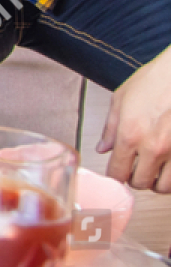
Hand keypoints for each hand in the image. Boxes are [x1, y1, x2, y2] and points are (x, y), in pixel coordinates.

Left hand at [98, 48, 170, 191]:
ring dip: (159, 181)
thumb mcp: (122, 98)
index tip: (120, 171)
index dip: (117, 176)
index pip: (117, 174)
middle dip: (137, 178)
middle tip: (139, 168)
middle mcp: (153, 148)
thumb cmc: (156, 79)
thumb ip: (110, 128)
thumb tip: (103, 148)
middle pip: (141, 183)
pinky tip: (170, 164)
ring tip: (157, 168)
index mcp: (130, 135)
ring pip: (165, 186)